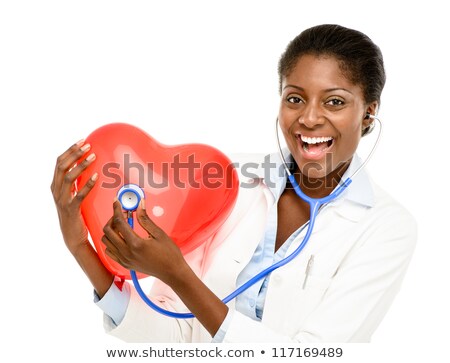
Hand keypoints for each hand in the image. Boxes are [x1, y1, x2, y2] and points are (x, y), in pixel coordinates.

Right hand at [51, 140, 97, 254]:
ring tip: (93, 157)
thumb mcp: (72, 195)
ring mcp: (62, 200)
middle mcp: (56, 190)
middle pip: (62, 166)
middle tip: (88, 146)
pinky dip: (87, 184)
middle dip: (75, 153)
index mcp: (56, 185)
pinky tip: (95, 177)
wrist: (72, 236)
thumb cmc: (76, 214)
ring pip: (68, 177)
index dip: (70, 150)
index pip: (59, 162)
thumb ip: (75, 182)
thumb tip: (85, 166)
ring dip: (81, 165)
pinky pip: (78, 194)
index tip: (82, 141)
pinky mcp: (71, 209)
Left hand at [102, 199, 186, 283]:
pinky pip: (109, 252)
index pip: (119, 222)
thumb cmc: (169, 253)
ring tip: (122, 226)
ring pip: (106, 242)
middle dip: (112, 219)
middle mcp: (126, 253)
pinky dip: (111, 242)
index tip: (117, 202)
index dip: (116, 210)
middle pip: (108, 231)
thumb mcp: (159, 234)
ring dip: (111, 231)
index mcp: (135, 243)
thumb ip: (145, 219)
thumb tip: (139, 205)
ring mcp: (124, 260)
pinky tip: (121, 238)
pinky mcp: (125, 264)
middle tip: (122, 214)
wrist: (172, 272)